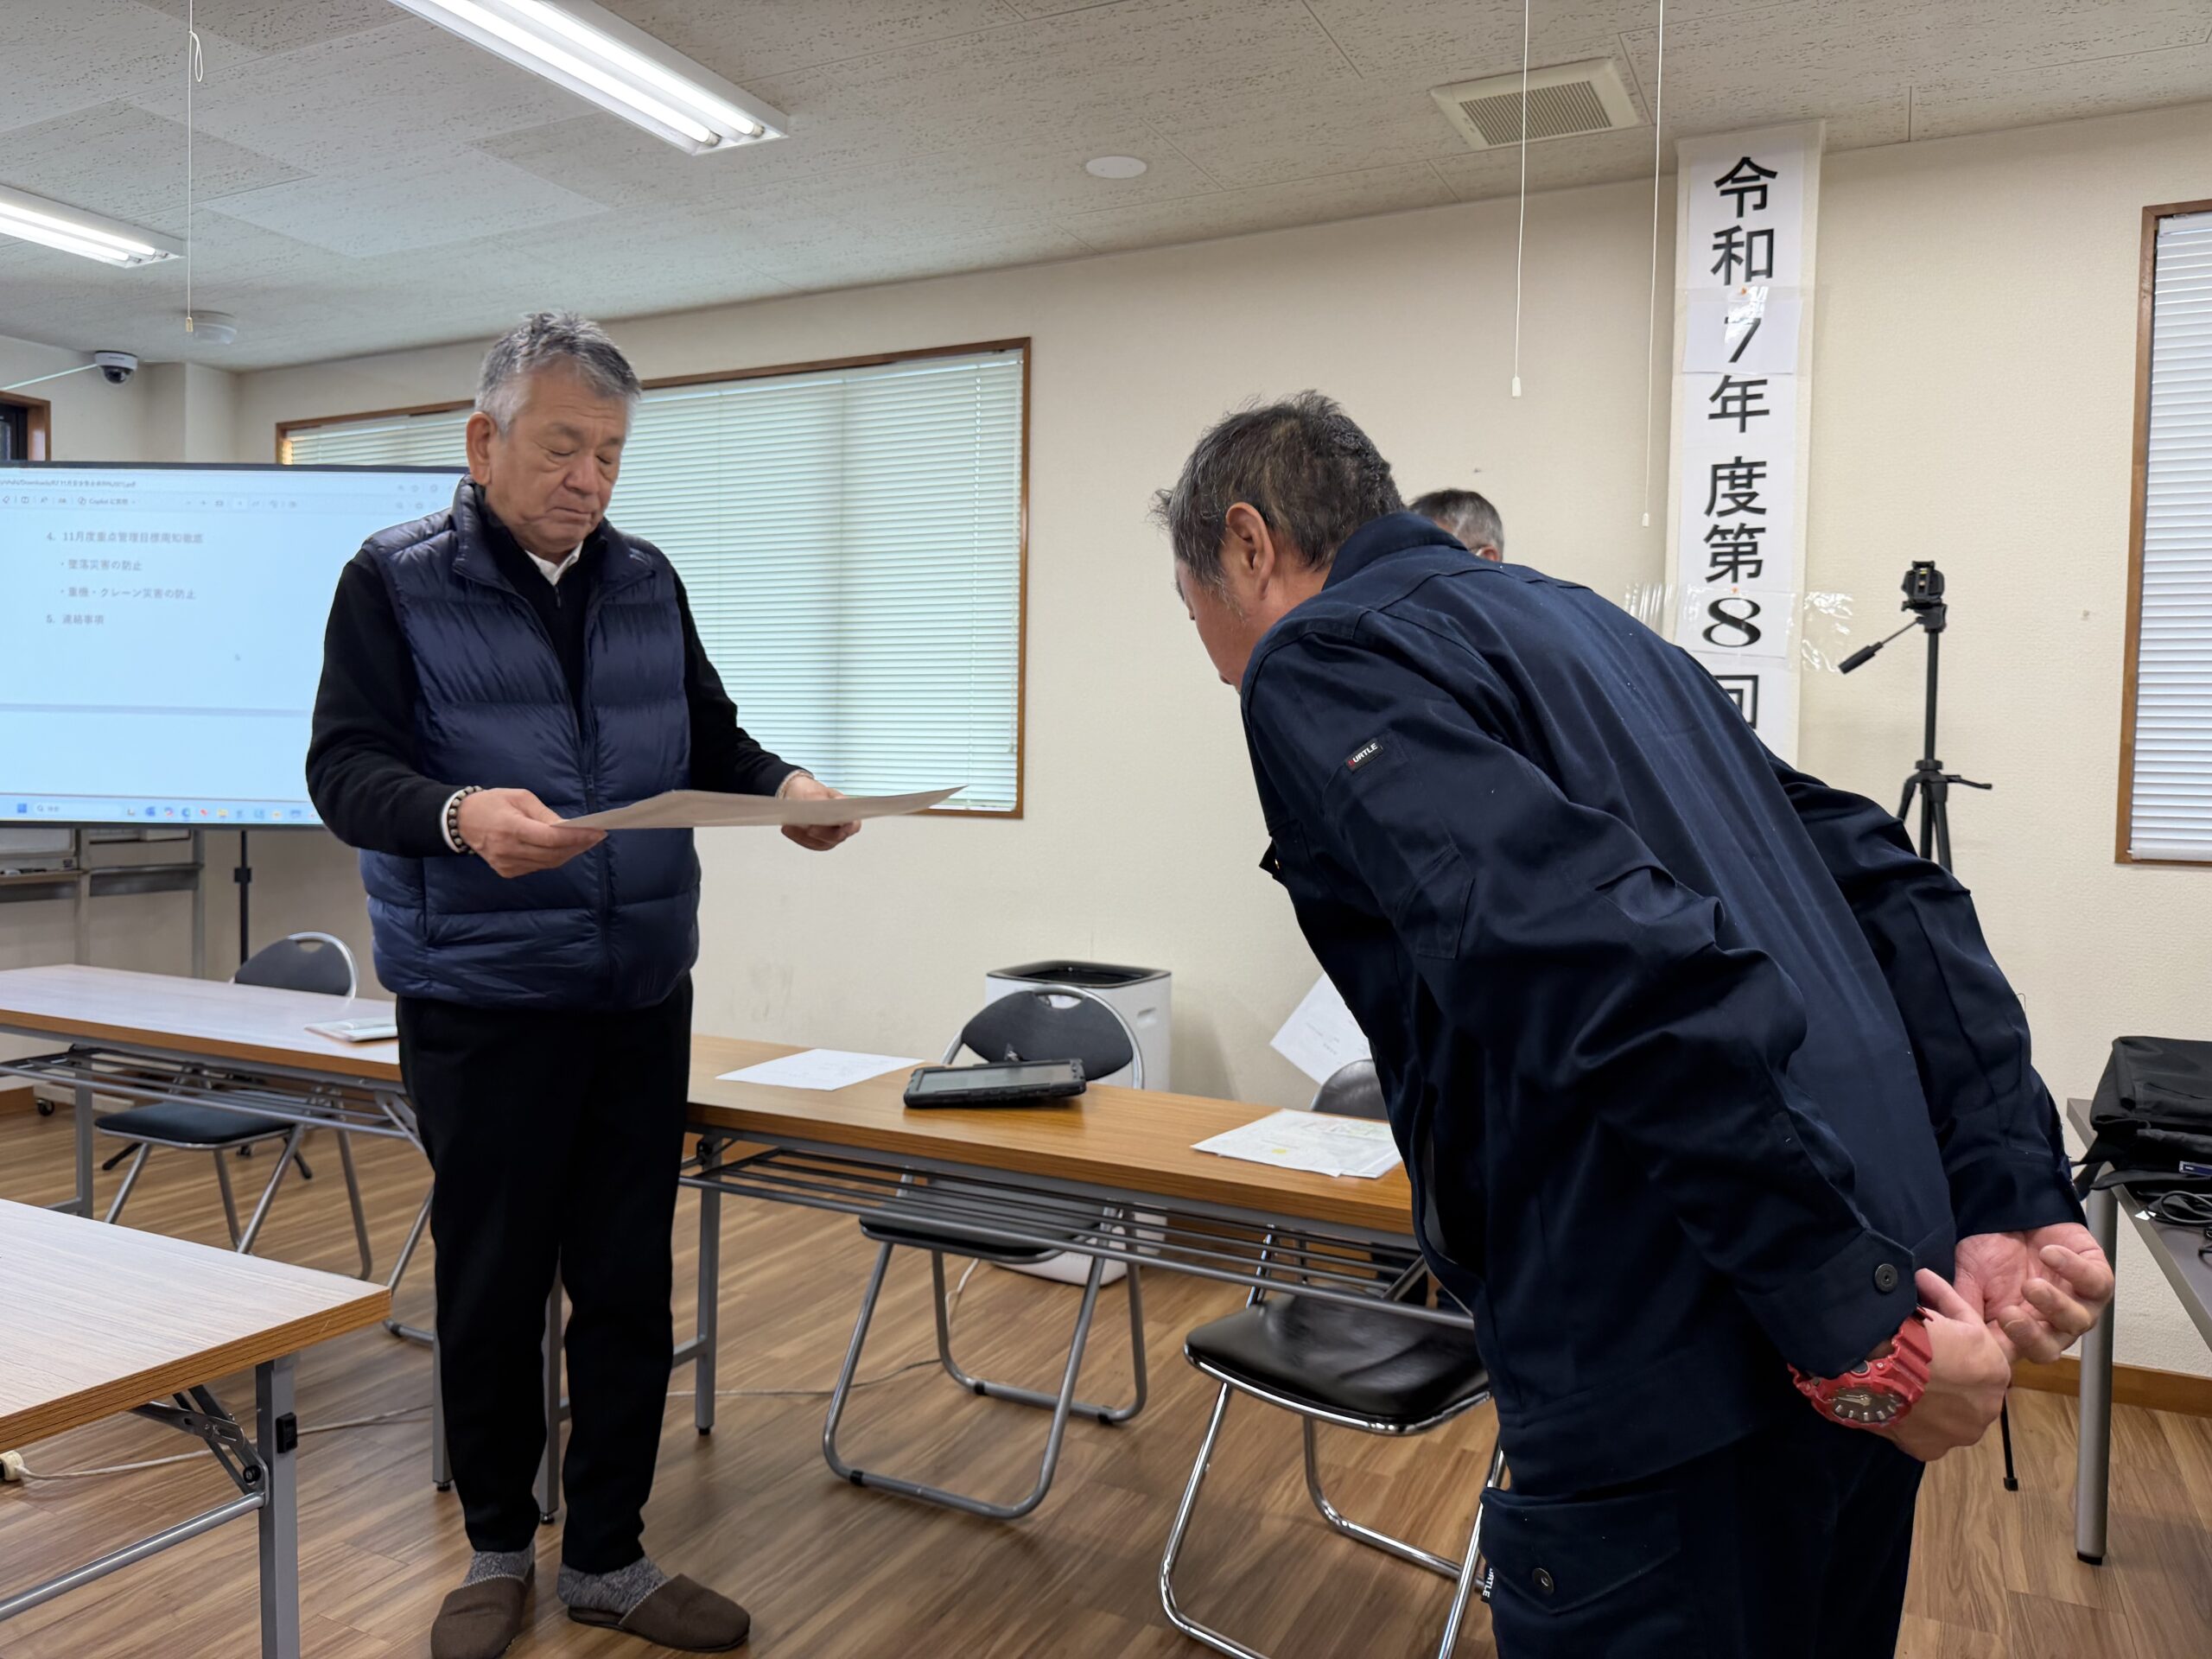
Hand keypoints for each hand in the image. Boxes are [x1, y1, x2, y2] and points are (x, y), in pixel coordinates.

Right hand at [456, 787, 604, 878]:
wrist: (461, 821)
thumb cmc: (492, 803)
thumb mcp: (519, 797)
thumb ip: (544, 814)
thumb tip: (567, 827)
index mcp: (511, 827)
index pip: (550, 838)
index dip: (576, 837)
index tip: (597, 832)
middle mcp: (508, 849)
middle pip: (553, 854)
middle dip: (579, 846)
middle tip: (596, 837)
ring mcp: (506, 864)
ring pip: (548, 863)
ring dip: (569, 853)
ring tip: (585, 842)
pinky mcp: (506, 871)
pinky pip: (537, 867)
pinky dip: (553, 859)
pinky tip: (564, 849)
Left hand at [778, 773, 860, 851]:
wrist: (799, 795)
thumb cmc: (811, 792)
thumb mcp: (816, 791)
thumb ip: (822, 799)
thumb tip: (826, 806)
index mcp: (847, 814)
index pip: (853, 825)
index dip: (847, 827)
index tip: (835, 824)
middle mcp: (841, 829)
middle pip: (834, 837)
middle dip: (821, 833)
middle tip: (810, 828)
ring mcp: (829, 838)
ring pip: (819, 842)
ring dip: (804, 835)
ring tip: (790, 825)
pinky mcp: (816, 842)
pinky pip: (807, 843)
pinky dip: (797, 836)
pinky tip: (787, 828)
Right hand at [1877, 1270, 2013, 1463]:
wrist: (1877, 1364)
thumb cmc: (1914, 1333)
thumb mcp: (1938, 1310)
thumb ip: (1942, 1303)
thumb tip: (1925, 1279)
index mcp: (1996, 1372)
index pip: (1978, 1354)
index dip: (1953, 1341)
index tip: (1927, 1330)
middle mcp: (1987, 1408)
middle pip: (1966, 1389)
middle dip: (1947, 1375)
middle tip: (1913, 1357)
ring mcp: (1958, 1433)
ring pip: (1945, 1414)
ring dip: (1930, 1401)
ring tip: (1897, 1381)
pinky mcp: (1929, 1449)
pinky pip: (1920, 1432)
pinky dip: (1909, 1418)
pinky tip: (1891, 1401)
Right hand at [1954, 1224, 2113, 1362]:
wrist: (2012, 1213)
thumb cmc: (1990, 1250)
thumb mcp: (1967, 1276)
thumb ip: (1963, 1304)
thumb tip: (1953, 1330)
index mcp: (2017, 1332)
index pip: (2010, 1354)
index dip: (1997, 1350)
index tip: (1980, 1334)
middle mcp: (2050, 1326)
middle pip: (2048, 1349)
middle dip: (2031, 1337)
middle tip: (2010, 1317)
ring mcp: (2077, 1305)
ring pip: (2077, 1321)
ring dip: (2054, 1305)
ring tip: (2032, 1286)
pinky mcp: (2098, 1278)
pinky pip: (2095, 1284)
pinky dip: (2073, 1270)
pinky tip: (2049, 1253)